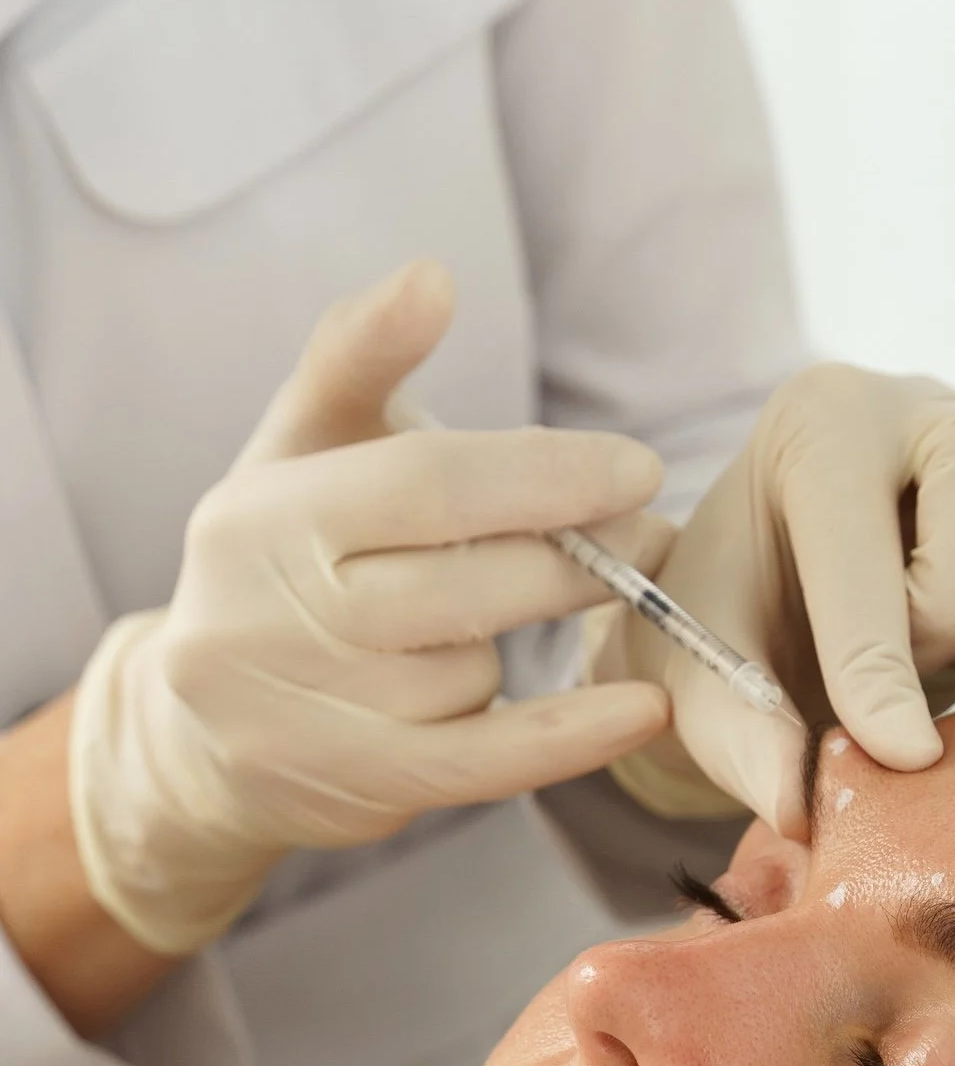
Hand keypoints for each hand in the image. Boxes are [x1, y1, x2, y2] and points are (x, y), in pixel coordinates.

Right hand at [70, 261, 672, 954]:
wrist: (196, 732)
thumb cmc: (280, 561)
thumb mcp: (301, 448)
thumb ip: (361, 356)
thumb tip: (433, 277)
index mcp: (262, 516)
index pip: (425, 486)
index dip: (544, 476)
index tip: (636, 470)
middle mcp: (274, 617)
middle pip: (464, 583)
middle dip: (572, 557)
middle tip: (647, 535)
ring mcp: (311, 713)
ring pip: (472, 670)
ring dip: (518, 643)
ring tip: (511, 616)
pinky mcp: (358, 788)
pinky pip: (488, 763)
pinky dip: (574, 736)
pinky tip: (645, 707)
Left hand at [602, 363, 954, 832]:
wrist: (795, 614)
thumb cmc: (748, 644)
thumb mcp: (708, 696)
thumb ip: (743, 744)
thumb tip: (801, 805)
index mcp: (815, 426)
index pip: (861, 533)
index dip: (879, 664)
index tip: (899, 758)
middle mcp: (919, 402)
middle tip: (919, 661)